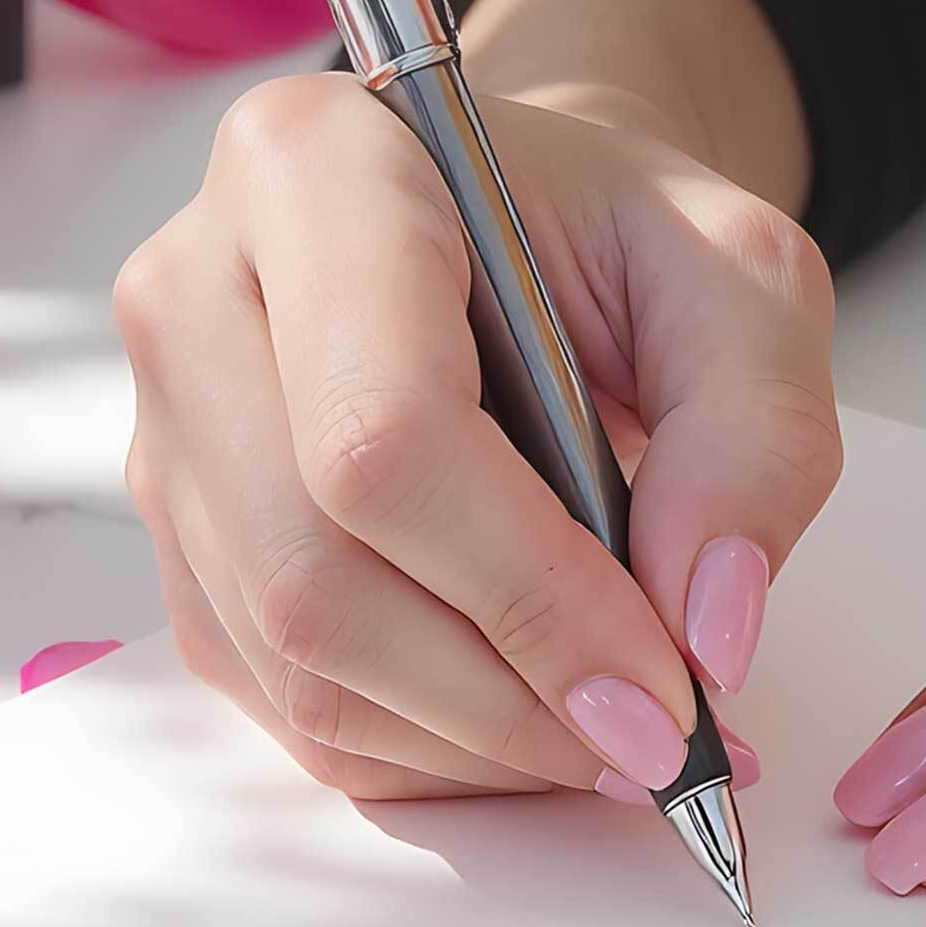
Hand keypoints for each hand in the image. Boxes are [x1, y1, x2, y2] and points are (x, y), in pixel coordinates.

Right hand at [117, 0, 840, 802]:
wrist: (519, 236)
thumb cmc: (618, 242)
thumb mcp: (747, 278)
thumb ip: (758, 434)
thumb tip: (707, 631)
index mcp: (316, 173)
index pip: (382, 432)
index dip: (528, 594)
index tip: (664, 689)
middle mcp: (193, 297)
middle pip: (315, 574)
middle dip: (507, 698)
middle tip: (660, 742)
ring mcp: (166, 432)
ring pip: (295, 663)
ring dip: (479, 742)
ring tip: (618, 731)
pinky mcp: (184, 546)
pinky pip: (287, 708)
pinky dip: (433, 753)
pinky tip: (538, 717)